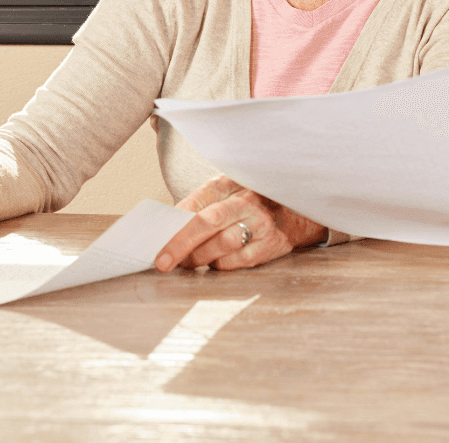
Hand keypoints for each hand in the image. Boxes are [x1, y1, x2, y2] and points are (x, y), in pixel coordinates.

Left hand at [155, 176, 327, 272]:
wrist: (292, 211)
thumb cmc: (246, 203)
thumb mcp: (224, 193)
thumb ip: (198, 205)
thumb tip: (167, 228)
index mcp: (229, 184)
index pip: (197, 201)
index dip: (175, 222)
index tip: (157, 241)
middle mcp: (247, 201)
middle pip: (208, 222)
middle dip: (181, 244)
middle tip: (163, 262)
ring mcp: (261, 223)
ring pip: (222, 244)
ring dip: (200, 257)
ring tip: (188, 261)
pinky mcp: (271, 245)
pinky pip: (238, 261)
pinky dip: (220, 264)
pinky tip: (215, 262)